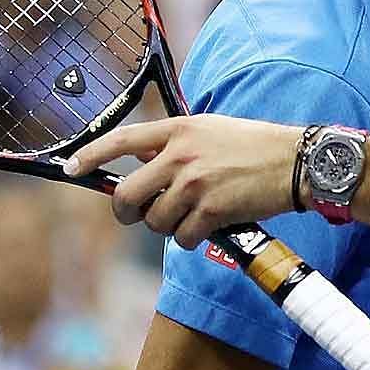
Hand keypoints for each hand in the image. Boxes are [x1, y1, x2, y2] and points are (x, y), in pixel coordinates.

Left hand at [62, 115, 305, 248]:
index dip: (91, 156)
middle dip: (128, 213)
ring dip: (168, 227)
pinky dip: (191, 239)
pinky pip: (182, 238)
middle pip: (127, 195)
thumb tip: (143, 160)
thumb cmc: (256, 146)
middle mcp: (180, 156)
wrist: (296, 163)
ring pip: (155, 222)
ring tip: (192, 216)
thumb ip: (176, 144)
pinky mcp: (211, 211)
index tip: (73, 169)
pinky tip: (209, 227)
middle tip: (141, 215)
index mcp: (178, 130)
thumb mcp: (211, 130)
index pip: (121, 140)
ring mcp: (194, 184)